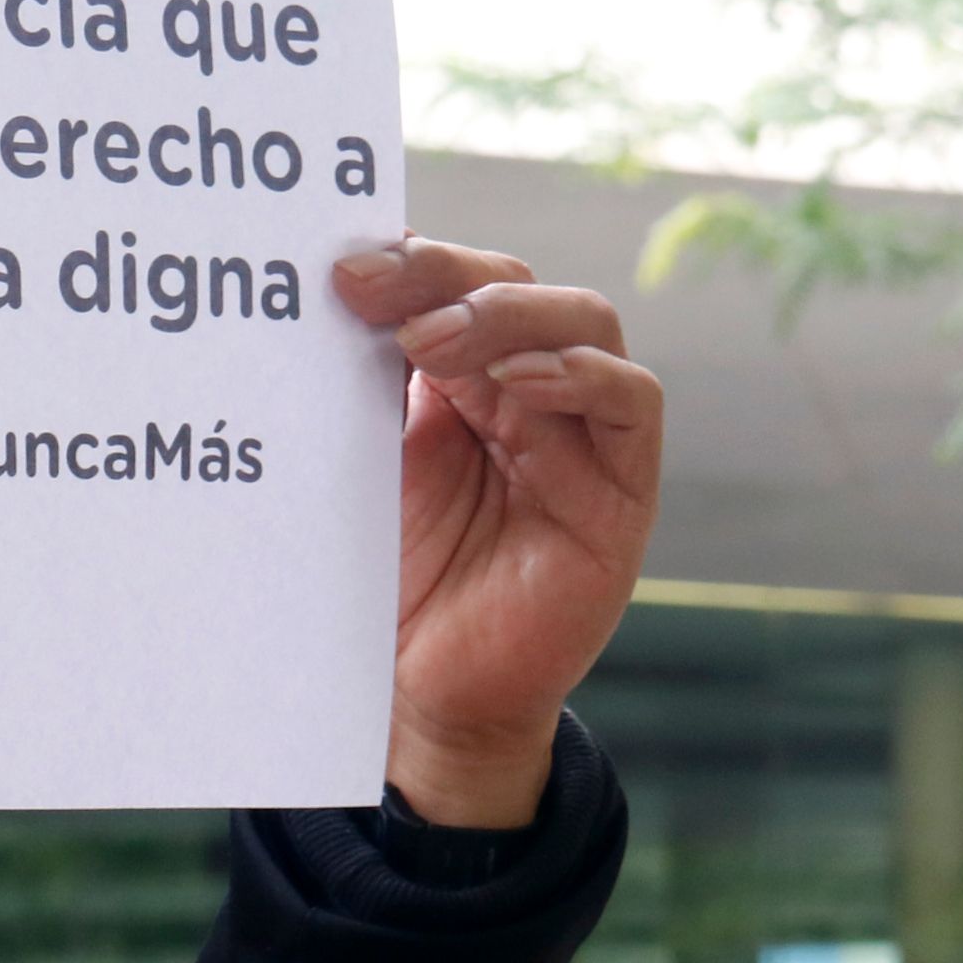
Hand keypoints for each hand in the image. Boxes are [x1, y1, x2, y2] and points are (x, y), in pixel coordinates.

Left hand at [332, 240, 662, 828]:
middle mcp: (532, 395)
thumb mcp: (368, 470)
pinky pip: (632, 404)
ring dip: (508, 314)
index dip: (411, 262)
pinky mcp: (623, 495)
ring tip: (430, 337)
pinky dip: (582, 375)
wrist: (424, 700)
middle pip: (517, 286)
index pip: (459, 283)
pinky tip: (518, 380)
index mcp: (468, 380)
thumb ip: (364, 387)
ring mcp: (584, 439)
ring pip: (584, 323)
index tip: (340, 262)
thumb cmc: (393, 585)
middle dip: (445, 274)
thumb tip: (330, 290)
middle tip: (370, 286)